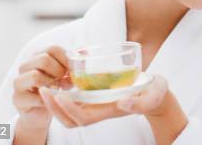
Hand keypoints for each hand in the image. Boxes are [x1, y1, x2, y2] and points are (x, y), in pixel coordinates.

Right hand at [13, 45, 71, 130]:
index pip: (53, 49)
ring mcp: (19, 82)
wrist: (39, 113)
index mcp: (38, 56)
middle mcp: (25, 66)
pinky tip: (53, 100)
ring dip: (52, 83)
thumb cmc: (54, 89)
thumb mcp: (65, 75)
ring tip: (59, 89)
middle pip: (43, 59)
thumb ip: (72, 63)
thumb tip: (86, 52)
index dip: (66, 58)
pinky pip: (33, 96)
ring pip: (35, 75)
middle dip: (59, 70)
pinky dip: (47, 99)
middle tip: (66, 80)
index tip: (73, 70)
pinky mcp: (18, 99)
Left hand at [38, 74, 174, 127]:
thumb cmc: (156, 93)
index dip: (68, 109)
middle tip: (42, 90)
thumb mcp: (154, 95)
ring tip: (45, 87)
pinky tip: (59, 82)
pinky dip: (64, 96)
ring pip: (70, 113)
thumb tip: (122, 103)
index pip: (83, 117)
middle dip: (54, 108)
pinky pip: (76, 102)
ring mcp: (98, 105)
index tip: (59, 95)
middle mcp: (101, 111)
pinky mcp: (98, 98)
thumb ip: (141, 102)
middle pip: (71, 119)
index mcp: (111, 111)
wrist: (158, 94)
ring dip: (55, 103)